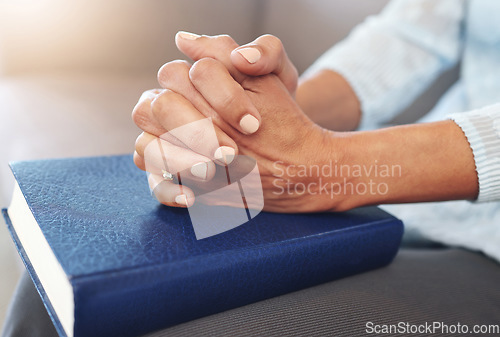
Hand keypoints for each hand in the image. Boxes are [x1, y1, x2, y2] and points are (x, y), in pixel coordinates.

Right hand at [132, 34, 302, 208]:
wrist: (287, 151)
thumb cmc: (277, 109)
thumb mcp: (278, 76)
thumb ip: (263, 53)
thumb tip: (232, 52)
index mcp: (189, 77)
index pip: (185, 74)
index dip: (221, 99)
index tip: (252, 124)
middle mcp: (169, 107)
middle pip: (161, 108)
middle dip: (196, 131)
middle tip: (230, 153)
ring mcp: (165, 141)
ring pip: (147, 145)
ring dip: (178, 160)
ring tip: (211, 174)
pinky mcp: (170, 173)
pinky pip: (154, 183)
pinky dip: (169, 191)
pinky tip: (192, 197)